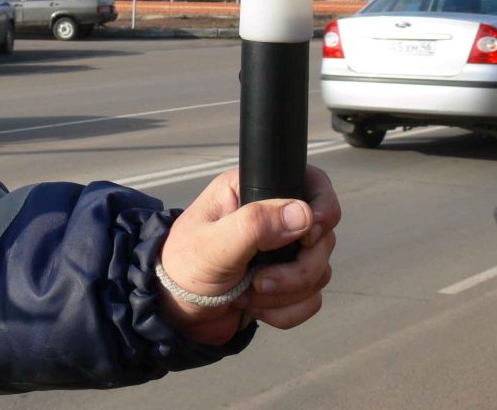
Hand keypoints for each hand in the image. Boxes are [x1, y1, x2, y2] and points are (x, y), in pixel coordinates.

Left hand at [156, 165, 339, 345]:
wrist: (174, 314)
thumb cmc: (181, 268)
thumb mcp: (212, 244)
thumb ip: (255, 225)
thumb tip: (303, 214)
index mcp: (252, 190)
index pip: (311, 183)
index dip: (322, 209)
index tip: (308, 237)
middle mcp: (272, 216)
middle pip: (323, 235)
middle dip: (297, 269)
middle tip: (259, 280)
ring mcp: (282, 251)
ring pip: (319, 270)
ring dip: (287, 293)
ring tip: (249, 294)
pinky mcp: (286, 283)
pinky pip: (312, 298)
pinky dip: (287, 311)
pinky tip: (256, 309)